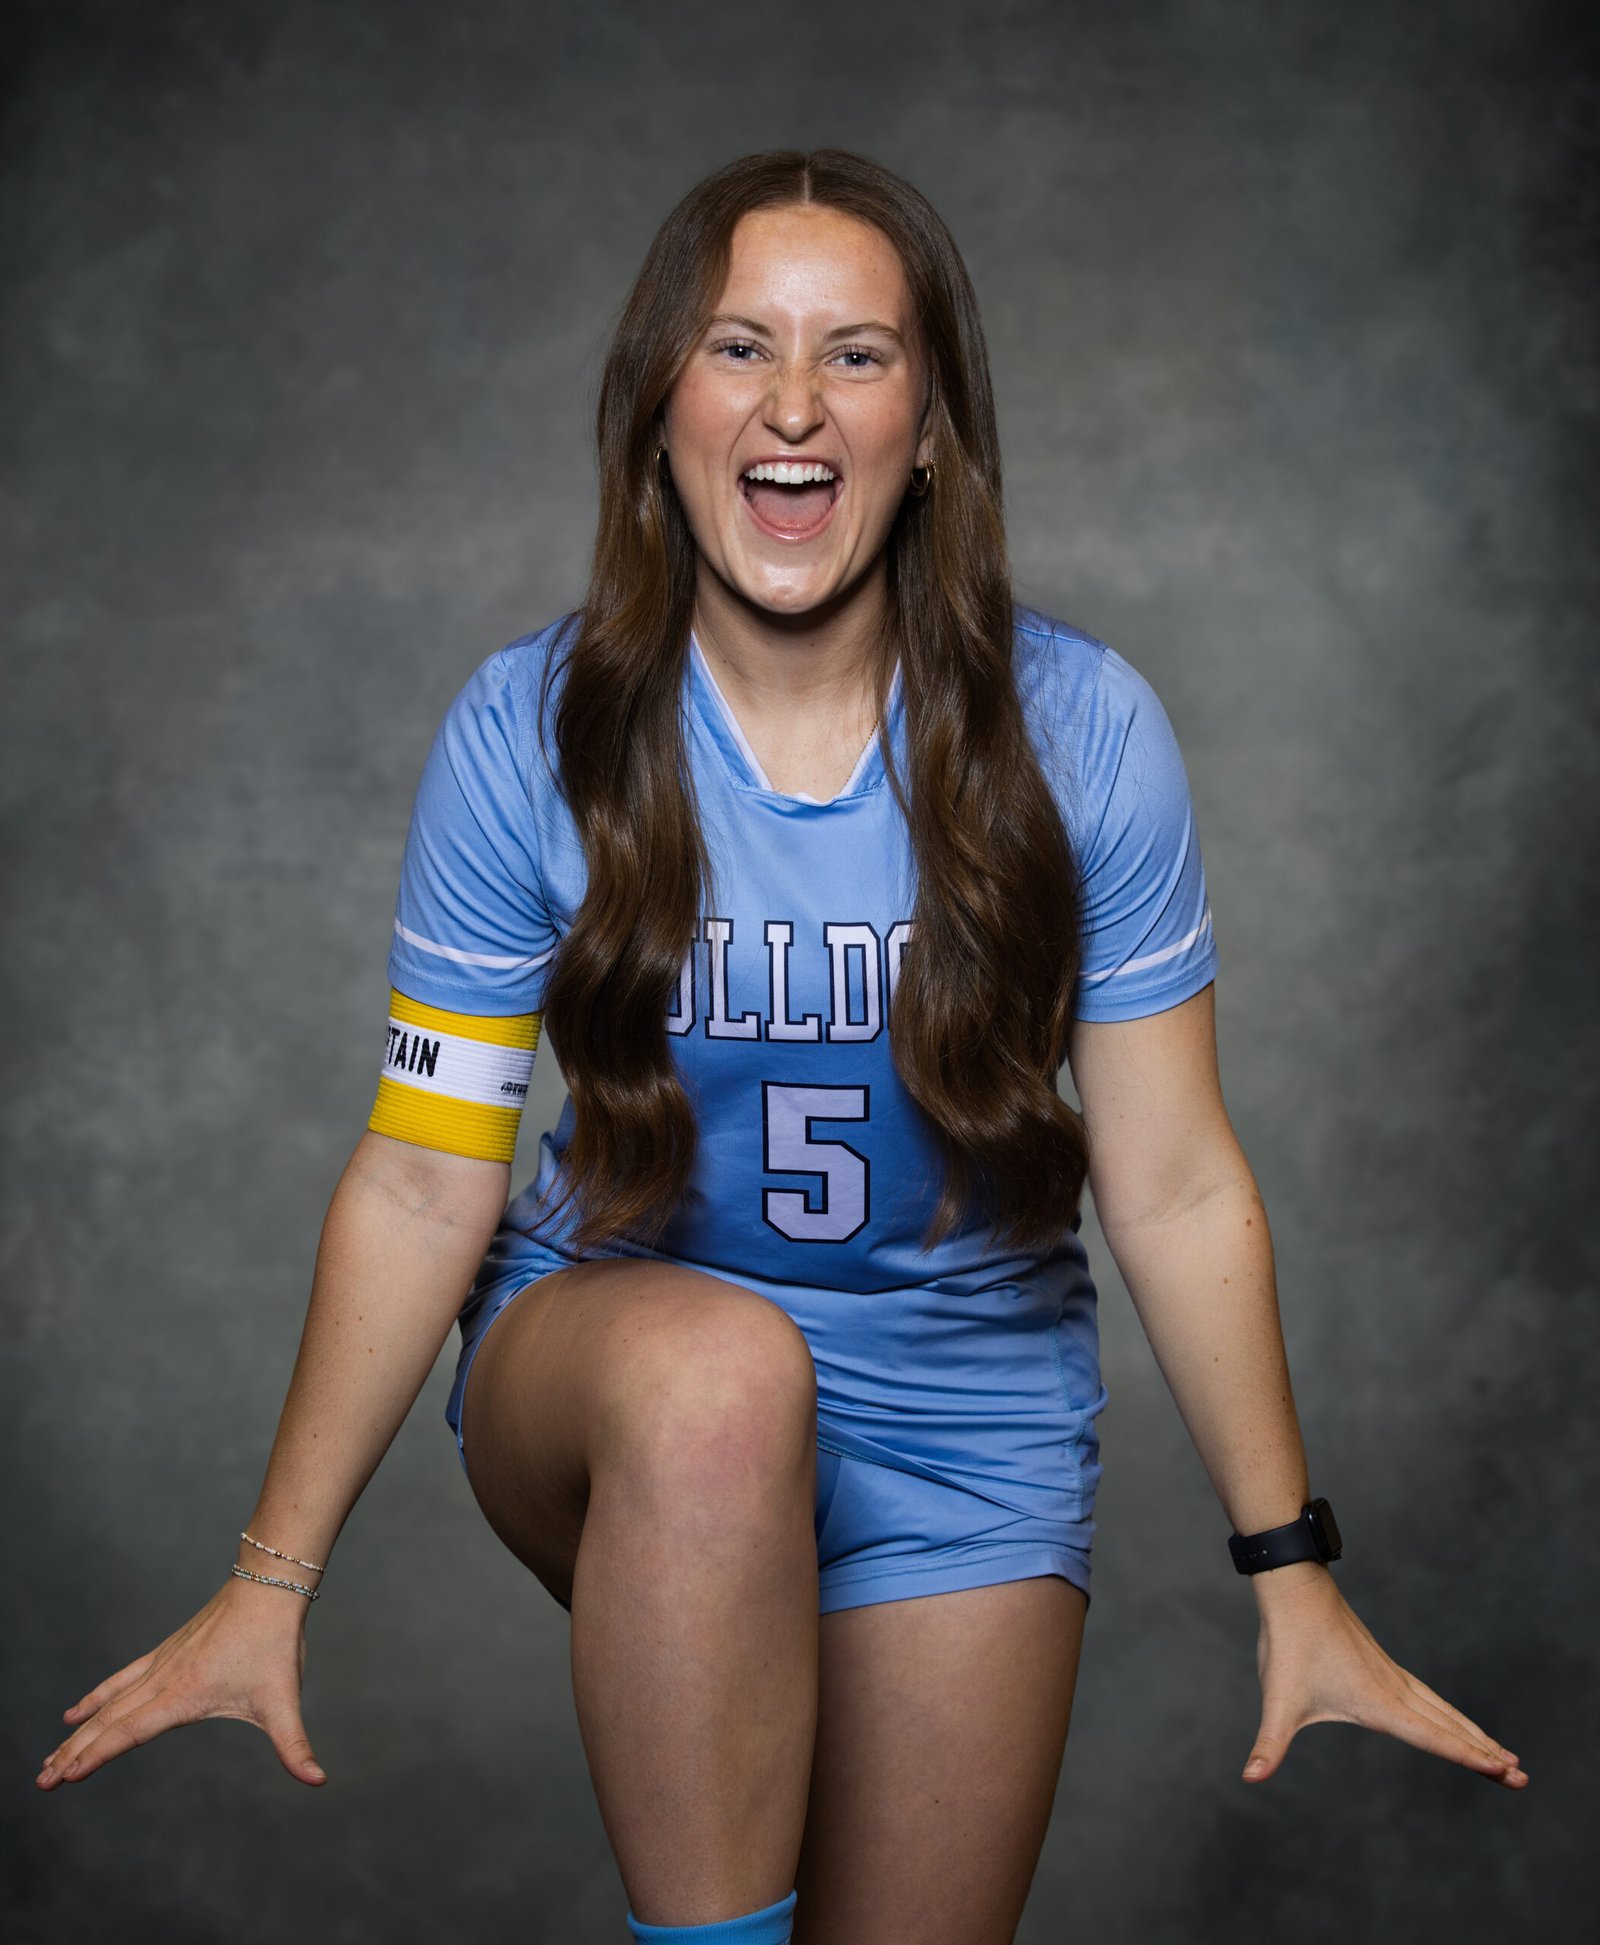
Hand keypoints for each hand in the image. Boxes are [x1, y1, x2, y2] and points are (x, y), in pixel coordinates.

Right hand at [35, 1579, 324, 1790]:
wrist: (269, 1584)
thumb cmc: (275, 1641)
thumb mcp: (284, 1699)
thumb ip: (295, 1745)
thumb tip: (318, 1780)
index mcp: (183, 1695)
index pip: (130, 1732)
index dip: (97, 1756)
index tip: (66, 1777)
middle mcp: (163, 1680)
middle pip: (109, 1722)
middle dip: (74, 1753)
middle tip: (42, 1782)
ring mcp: (162, 1663)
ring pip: (110, 1702)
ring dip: (79, 1731)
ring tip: (51, 1757)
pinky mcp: (167, 1652)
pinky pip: (121, 1679)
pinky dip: (96, 1697)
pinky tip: (76, 1710)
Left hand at [1241, 1565, 1527, 1789]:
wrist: (1294, 1588)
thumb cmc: (1289, 1643)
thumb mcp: (1277, 1700)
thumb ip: (1268, 1744)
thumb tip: (1249, 1778)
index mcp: (1378, 1702)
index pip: (1433, 1737)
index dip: (1468, 1756)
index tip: (1505, 1770)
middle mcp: (1393, 1688)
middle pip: (1450, 1726)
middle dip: (1486, 1753)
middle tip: (1522, 1777)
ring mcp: (1390, 1673)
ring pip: (1442, 1709)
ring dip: (1474, 1733)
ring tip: (1503, 1754)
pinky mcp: (1381, 1664)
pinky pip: (1427, 1695)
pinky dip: (1450, 1714)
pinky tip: (1452, 1720)